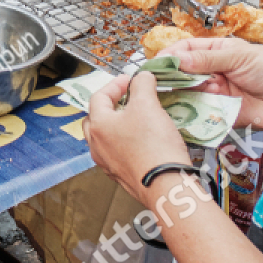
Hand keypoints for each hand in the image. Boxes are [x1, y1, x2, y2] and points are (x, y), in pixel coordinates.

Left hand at [87, 72, 192, 206]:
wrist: (165, 185)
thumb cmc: (153, 145)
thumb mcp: (148, 105)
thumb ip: (142, 85)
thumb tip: (142, 77)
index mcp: (98, 125)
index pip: (99, 97)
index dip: (115, 84)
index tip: (130, 80)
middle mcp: (97, 145)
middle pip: (97, 118)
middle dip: (112, 105)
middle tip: (129, 99)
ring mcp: (108, 163)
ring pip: (108, 137)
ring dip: (120, 125)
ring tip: (138, 118)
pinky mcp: (122, 175)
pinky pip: (119, 153)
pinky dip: (128, 142)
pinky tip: (144, 141)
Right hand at [158, 37, 262, 130]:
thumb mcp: (240, 56)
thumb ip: (207, 60)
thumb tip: (178, 59)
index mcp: (219, 53)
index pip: (186, 50)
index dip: (170, 56)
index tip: (157, 64)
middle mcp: (216, 73)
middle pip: (185, 75)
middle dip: (172, 78)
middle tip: (159, 84)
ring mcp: (219, 95)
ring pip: (190, 95)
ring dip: (182, 96)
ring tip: (173, 98)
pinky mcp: (224, 115)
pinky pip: (203, 115)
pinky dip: (192, 115)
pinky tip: (184, 114)